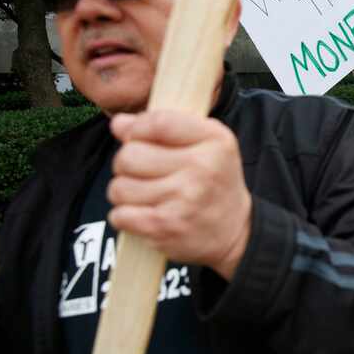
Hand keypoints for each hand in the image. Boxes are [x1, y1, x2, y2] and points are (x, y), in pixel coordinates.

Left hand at [107, 111, 250, 280]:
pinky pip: (120, 215)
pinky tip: (143, 214)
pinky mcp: (166, 227)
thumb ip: (164, 126)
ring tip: (145, 195)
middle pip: (129, 156)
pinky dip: (125, 216)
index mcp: (214, 140)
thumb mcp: (205, 143)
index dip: (137, 129)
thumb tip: (119, 123)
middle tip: (142, 172)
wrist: (235, 231)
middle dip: (126, 164)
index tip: (138, 138)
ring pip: (119, 187)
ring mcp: (184, 199)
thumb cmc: (214, 181)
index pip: (158, 123)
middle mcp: (202, 168)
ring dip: (125, 192)